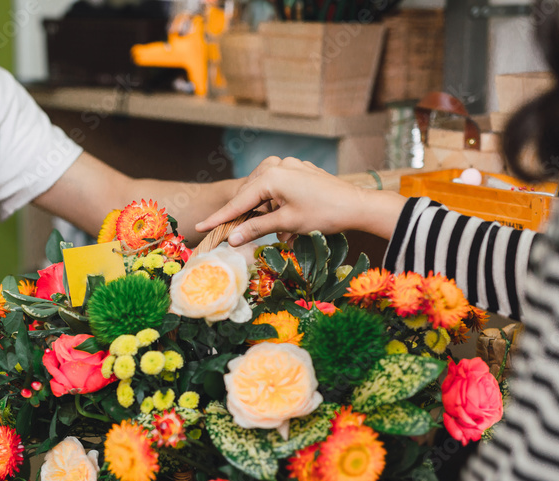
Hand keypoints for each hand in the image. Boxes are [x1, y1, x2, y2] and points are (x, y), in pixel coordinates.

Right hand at [195, 156, 405, 245]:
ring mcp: (289, 165)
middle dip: (244, 216)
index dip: (220, 218)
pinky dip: (276, 205)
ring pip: (263, 192)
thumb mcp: (287, 224)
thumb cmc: (323, 214)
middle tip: (232, 234)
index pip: (239, 201)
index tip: (200, 227)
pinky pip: (278, 188)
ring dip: (264, 213)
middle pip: (249, 194)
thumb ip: (256, 228)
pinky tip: (285, 221)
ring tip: (277, 232)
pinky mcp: (299, 171)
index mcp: (272, 176)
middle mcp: (278, 165)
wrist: (357, 206)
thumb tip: (232, 238)